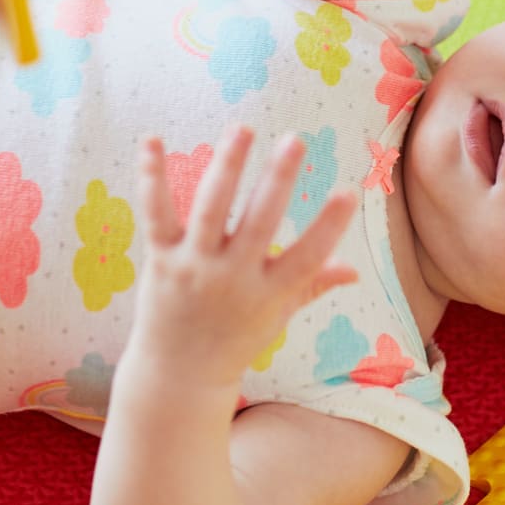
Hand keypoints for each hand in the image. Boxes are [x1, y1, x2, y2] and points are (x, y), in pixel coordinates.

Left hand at [130, 127, 359, 388]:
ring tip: (244, 129)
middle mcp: (232, 278)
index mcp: (268, 293)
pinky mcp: (162, 260)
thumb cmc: (236, 339)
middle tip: (295, 140)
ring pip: (211, 211)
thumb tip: (353, 270)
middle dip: (277, 180)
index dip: (329, 227)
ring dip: (227, 167)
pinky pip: (156, 214)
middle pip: (259, 224)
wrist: (179, 375)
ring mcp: (195, 268)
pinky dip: (151, 177)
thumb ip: (313, 285)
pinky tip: (151, 140)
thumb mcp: (279, 315)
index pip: (307, 257)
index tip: (349, 192)